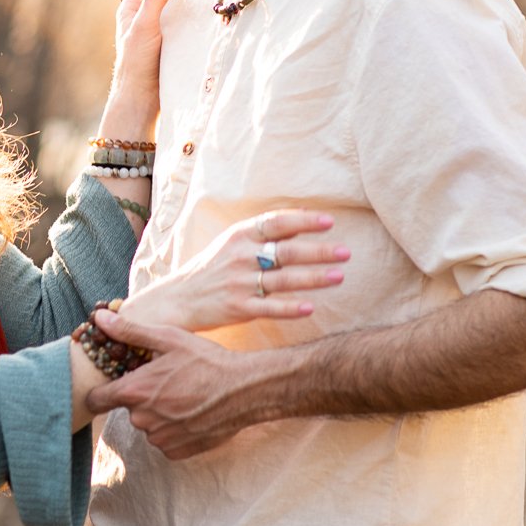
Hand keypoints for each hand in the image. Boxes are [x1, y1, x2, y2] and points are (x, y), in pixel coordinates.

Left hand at [82, 310, 265, 458]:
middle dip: (141, 396)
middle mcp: (143, 420)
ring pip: (148, 424)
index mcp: (135, 392)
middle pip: (128, 408)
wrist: (244, 391)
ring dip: (159, 413)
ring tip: (183, 395)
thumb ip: (129, 331)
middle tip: (166, 381)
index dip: (100, 391)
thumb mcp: (168, 339)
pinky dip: (174, 428)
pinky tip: (191, 412)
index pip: (96, 399)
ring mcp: (160, 438)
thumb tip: (99, 319)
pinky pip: (165, 439)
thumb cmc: (206, 361)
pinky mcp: (177, 451)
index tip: (110, 385)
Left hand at [101, 0, 191, 135]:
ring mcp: (155, 29)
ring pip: (169, 1)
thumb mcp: (145, 25)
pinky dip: (188, 9)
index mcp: (131, 9)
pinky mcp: (167, 41)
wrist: (141, 97)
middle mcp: (142, 16)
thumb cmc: (138, 61)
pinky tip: (200, 9)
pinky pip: (178, 18)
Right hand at [127, 208, 345, 331]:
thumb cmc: (214, 268)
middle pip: (285, 252)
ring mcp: (239, 283)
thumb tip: (305, 218)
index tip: (329, 222)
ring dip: (313, 278)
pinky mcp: (238, 308)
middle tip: (346, 252)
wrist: (179, 299)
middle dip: (318, 252)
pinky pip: (269, 308)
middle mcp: (240, 256)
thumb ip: (265, 232)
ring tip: (340, 276)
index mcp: (239, 235)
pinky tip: (310, 307)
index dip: (303, 221)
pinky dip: (290, 308)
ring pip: (283, 279)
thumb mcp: (233, 242)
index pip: (276, 223)